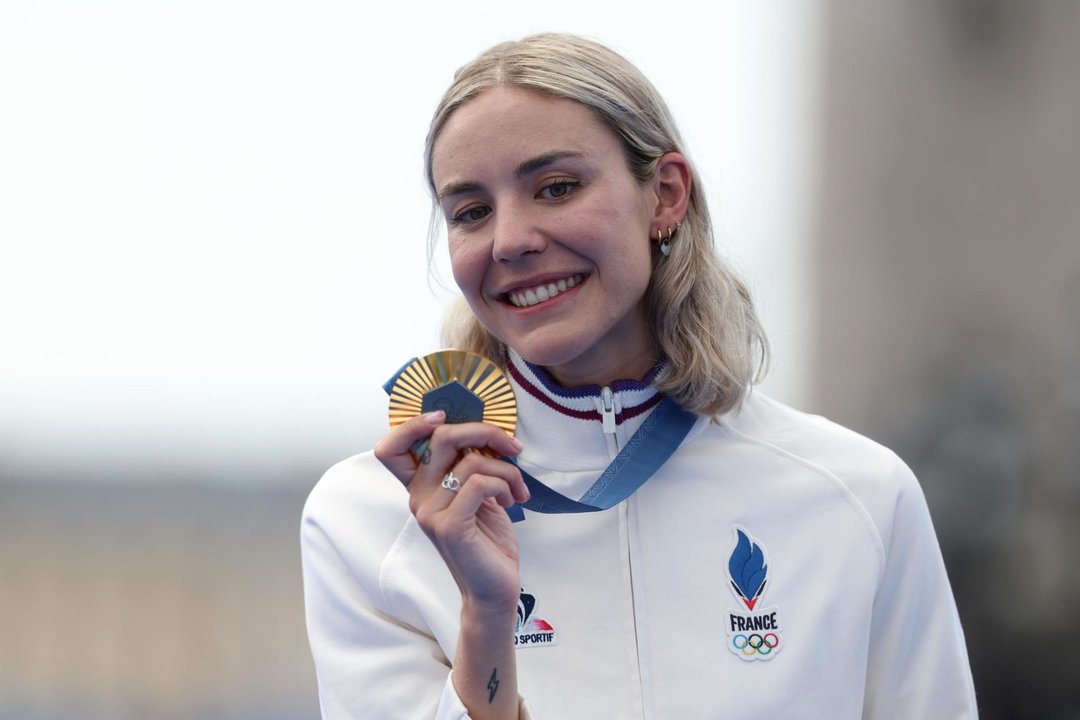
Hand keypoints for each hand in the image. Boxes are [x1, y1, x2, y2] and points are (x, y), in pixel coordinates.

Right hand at [374, 411, 530, 611]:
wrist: (495, 588)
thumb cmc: (488, 540)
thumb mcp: (477, 493)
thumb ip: (468, 464)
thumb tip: (484, 430)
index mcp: (420, 487)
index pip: (389, 448)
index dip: (411, 424)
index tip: (443, 417)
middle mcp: (418, 498)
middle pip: (439, 436)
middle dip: (483, 431)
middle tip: (512, 446)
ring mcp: (430, 512)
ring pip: (471, 460)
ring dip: (507, 470)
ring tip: (518, 490)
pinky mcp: (449, 526)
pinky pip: (480, 483)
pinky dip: (505, 485)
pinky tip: (513, 502)